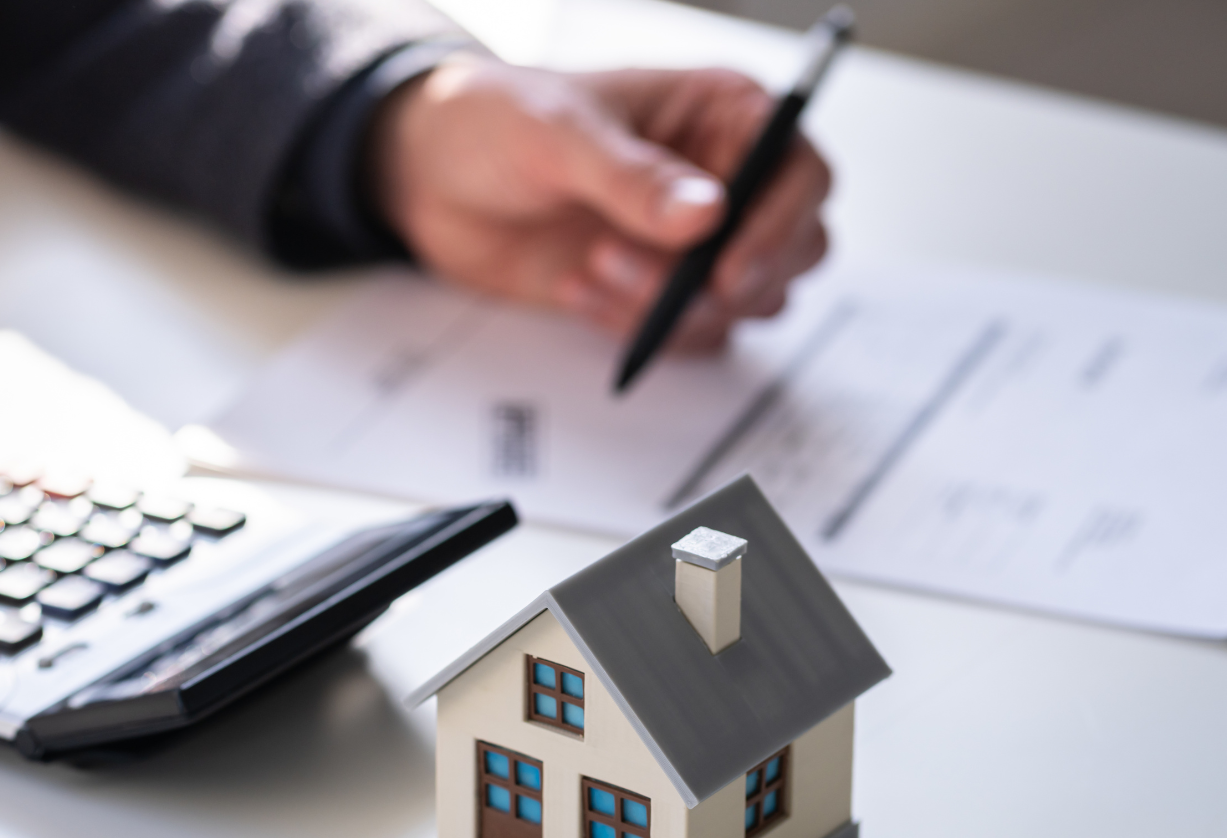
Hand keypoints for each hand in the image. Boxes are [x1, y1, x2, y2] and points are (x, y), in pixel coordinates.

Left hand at [369, 55, 831, 347]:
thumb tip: (705, 215)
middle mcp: (721, 179)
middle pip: (794, 248)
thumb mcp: (558, 134)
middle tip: (675, 285)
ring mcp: (691, 243)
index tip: (730, 266)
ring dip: (672, 305)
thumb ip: (632, 178)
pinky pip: (686, 335)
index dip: (781, 223)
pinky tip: (579, 288)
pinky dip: (638, 328)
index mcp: (718, 114)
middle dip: (734, 279)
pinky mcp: (655, 290)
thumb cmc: (494, 121)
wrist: (428, 177)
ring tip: (594, 264)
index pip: (798, 170)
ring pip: (742, 303)